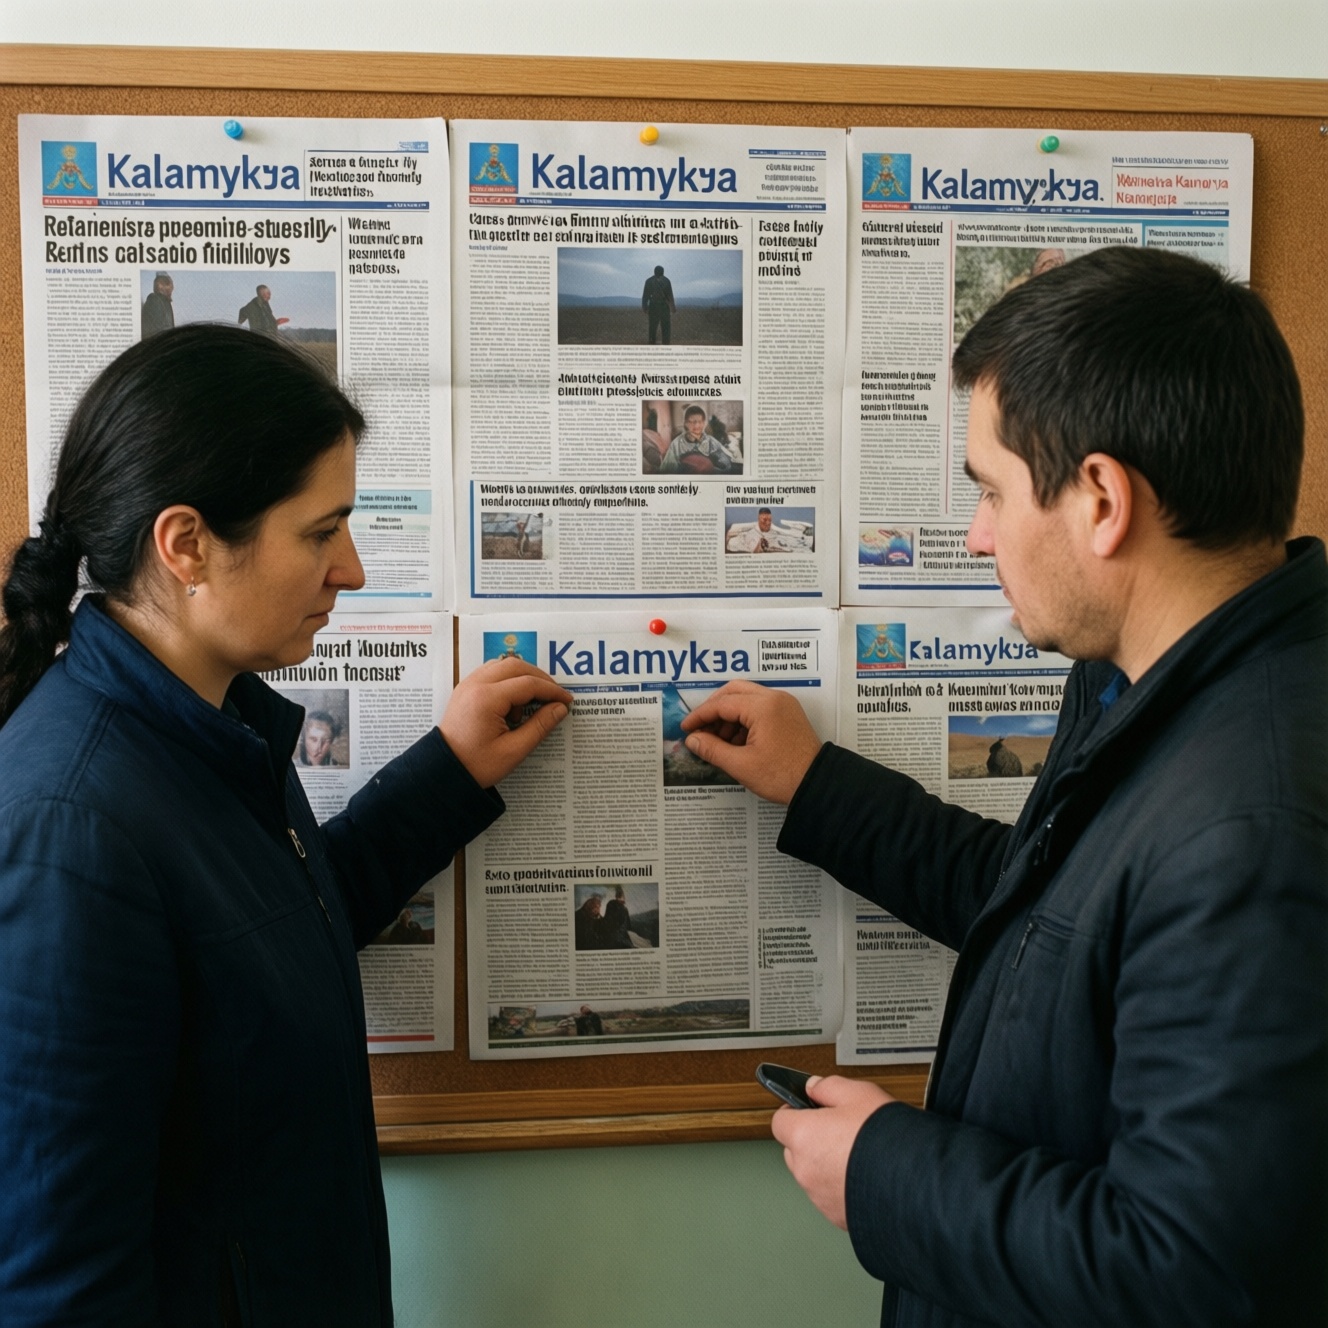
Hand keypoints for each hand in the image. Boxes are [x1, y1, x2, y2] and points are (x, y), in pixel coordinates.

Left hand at [440, 658, 573, 787]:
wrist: (443, 769)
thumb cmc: (475, 765)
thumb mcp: (513, 751)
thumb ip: (539, 727)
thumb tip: (560, 708)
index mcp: (486, 699)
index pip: (528, 684)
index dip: (551, 690)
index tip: (566, 700)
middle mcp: (475, 685)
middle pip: (516, 665)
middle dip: (540, 678)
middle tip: (554, 696)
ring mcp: (468, 684)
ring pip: (503, 665)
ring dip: (523, 677)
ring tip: (531, 703)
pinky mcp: (466, 689)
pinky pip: (492, 672)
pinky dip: (508, 680)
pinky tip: (513, 703)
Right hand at [679, 680, 822, 803]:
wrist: (818, 785)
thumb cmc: (782, 776)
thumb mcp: (741, 765)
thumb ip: (712, 749)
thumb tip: (693, 740)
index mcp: (763, 706)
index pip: (721, 703)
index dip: (700, 715)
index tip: (686, 728)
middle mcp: (774, 699)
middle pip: (734, 692)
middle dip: (714, 709)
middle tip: (701, 729)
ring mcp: (783, 705)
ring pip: (746, 699)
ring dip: (729, 716)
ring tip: (718, 743)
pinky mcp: (788, 715)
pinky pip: (759, 708)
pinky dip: (744, 720)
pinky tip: (736, 743)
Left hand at [771, 1076, 895, 1229]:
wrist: (915, 1184)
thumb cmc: (886, 1139)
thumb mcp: (859, 1094)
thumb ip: (829, 1087)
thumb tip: (814, 1087)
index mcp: (804, 1136)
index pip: (780, 1121)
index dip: (794, 1111)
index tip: (806, 1107)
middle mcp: (806, 1169)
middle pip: (794, 1150)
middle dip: (810, 1139)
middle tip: (837, 1129)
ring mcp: (820, 1196)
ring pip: (813, 1175)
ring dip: (825, 1165)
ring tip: (857, 1154)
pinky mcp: (837, 1216)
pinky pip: (830, 1196)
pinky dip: (840, 1187)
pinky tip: (864, 1175)